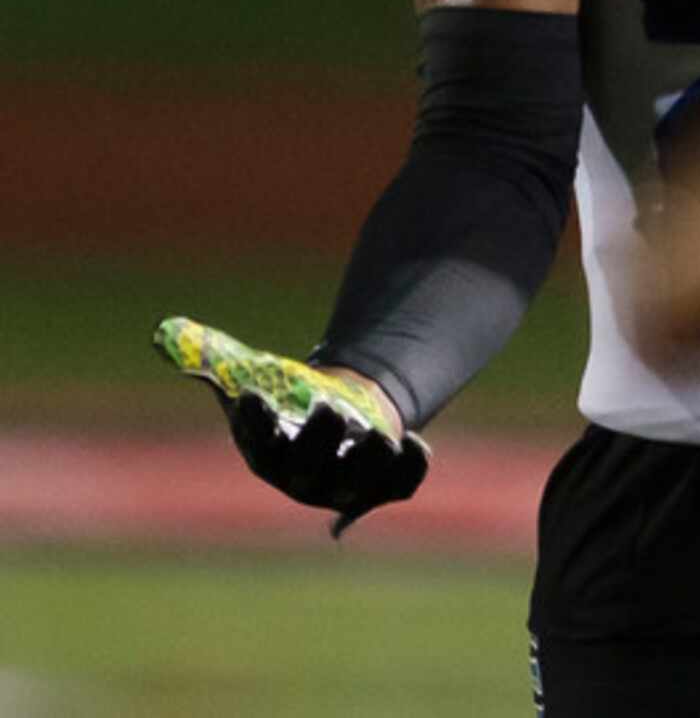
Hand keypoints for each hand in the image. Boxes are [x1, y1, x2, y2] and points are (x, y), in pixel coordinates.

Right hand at [153, 317, 429, 535]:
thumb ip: (212, 357)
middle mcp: (303, 480)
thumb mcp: (251, 375)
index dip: (253, 423)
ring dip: (368, 461)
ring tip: (378, 435)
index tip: (251, 395)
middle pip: (307, 470)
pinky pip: (400, 486)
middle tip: (330, 409)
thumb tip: (165, 330)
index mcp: (266, 455)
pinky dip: (410, 470)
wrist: (339, 415)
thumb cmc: (286, 400)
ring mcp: (346, 486)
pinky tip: (416, 443)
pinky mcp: (386, 485)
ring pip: (358, 484)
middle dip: (318, 443)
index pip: (257, 443)